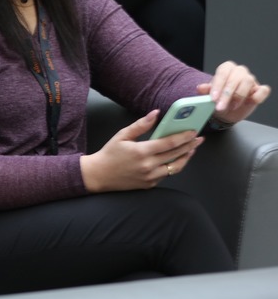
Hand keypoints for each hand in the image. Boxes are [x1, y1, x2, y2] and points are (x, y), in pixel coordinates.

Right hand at [80, 110, 201, 191]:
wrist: (99, 175)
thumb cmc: (109, 154)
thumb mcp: (122, 135)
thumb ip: (140, 125)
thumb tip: (155, 113)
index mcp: (141, 151)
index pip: (169, 143)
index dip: (184, 137)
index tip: (193, 131)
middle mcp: (148, 165)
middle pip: (176, 154)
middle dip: (190, 145)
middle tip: (199, 139)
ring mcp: (150, 177)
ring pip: (175, 167)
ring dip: (186, 157)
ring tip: (192, 149)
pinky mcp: (150, 184)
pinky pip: (167, 174)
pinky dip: (174, 165)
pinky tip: (177, 159)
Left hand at [198, 61, 271, 124]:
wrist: (226, 110)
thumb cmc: (218, 99)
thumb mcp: (209, 96)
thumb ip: (205, 91)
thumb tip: (200, 87)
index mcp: (226, 69)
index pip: (222, 72)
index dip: (218, 85)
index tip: (213, 98)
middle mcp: (239, 72)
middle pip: (235, 78)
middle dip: (226, 94)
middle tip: (220, 106)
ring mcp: (251, 80)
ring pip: (248, 81)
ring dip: (239, 96)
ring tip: (231, 106)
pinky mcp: (260, 90)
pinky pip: (263, 90)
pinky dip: (256, 97)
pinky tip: (248, 103)